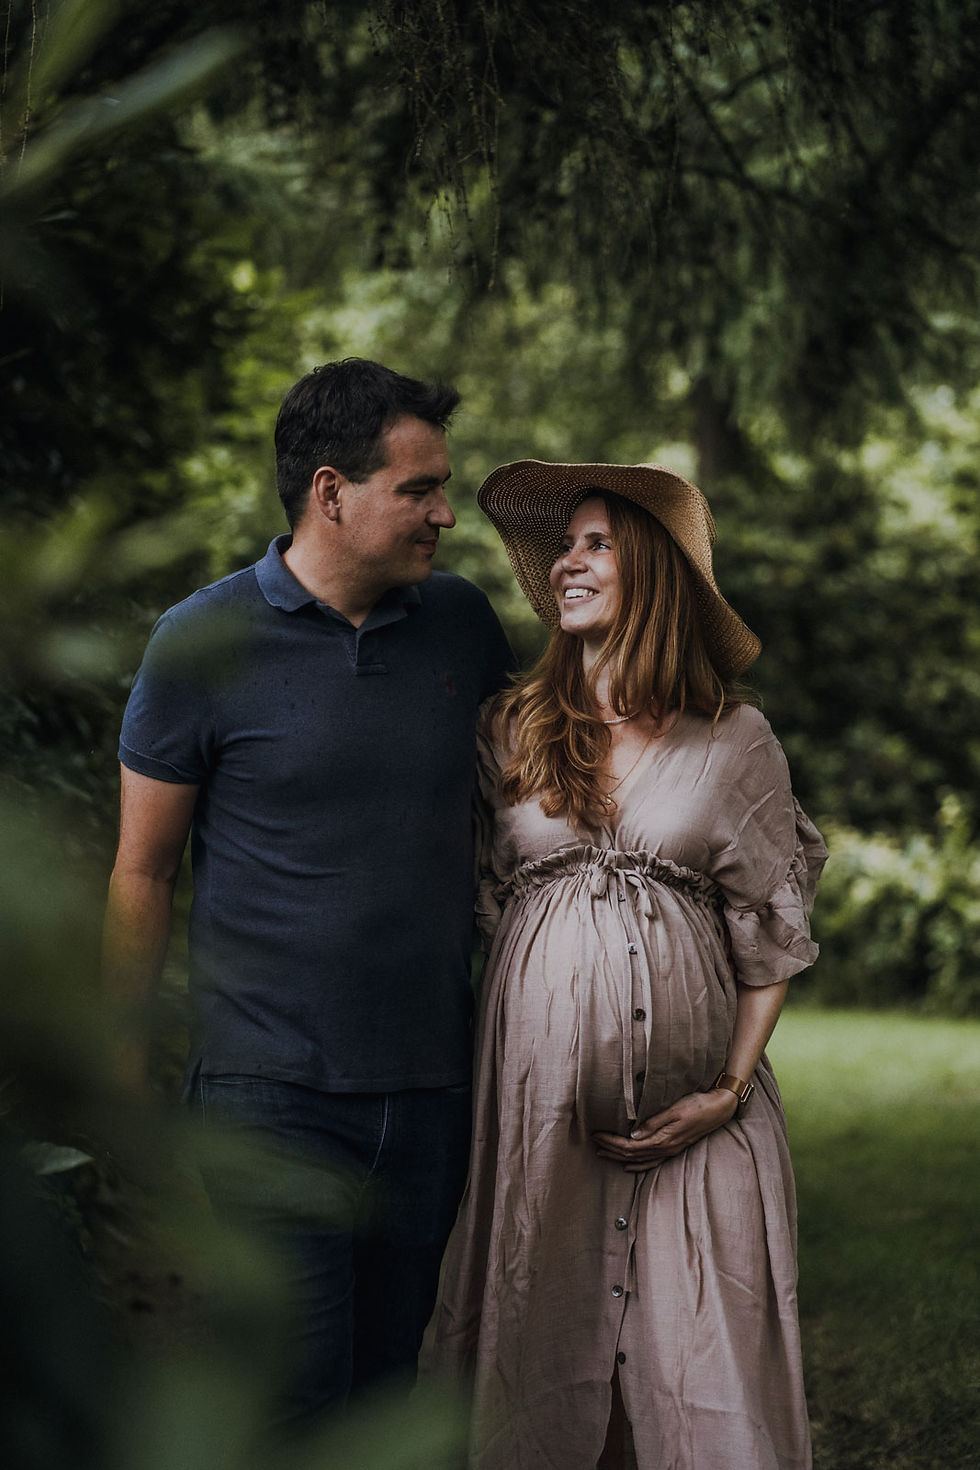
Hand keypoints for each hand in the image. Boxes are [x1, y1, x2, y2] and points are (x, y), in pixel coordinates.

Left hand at [592, 1088, 738, 1170]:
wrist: (720, 1108)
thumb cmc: (697, 1104)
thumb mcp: (674, 1109)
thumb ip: (654, 1123)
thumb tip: (633, 1135)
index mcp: (663, 1140)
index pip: (630, 1145)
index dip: (611, 1142)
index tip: (596, 1134)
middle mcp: (665, 1149)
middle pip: (632, 1154)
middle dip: (611, 1149)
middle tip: (593, 1142)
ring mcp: (670, 1151)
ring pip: (639, 1159)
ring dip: (620, 1157)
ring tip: (603, 1153)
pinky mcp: (674, 1148)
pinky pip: (651, 1162)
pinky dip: (637, 1164)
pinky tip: (629, 1165)